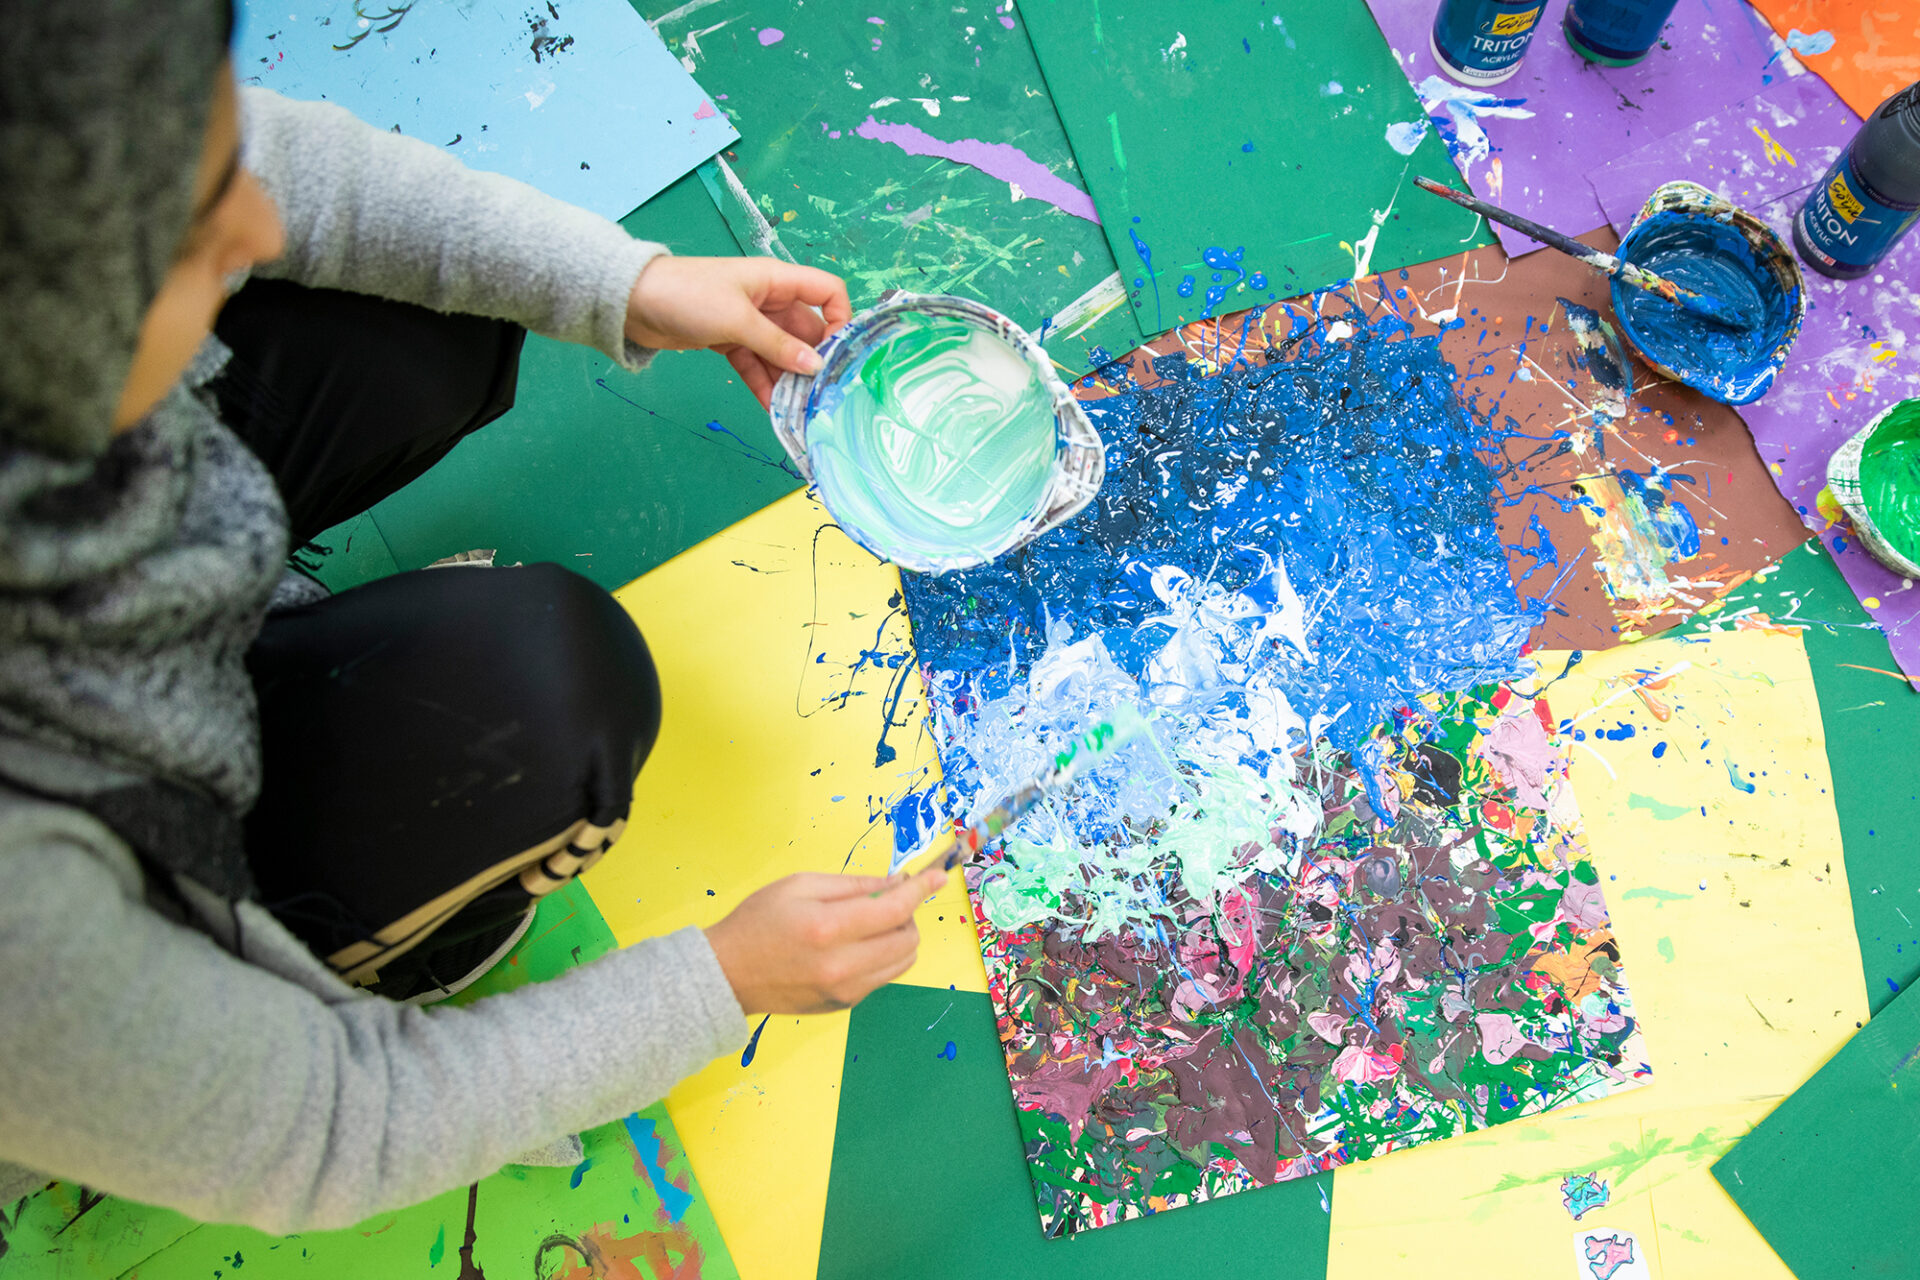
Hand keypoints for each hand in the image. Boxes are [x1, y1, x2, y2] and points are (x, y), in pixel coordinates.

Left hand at [625, 256, 852, 407]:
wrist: (633, 302)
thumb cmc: (688, 296)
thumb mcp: (738, 320)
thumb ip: (778, 345)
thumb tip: (816, 367)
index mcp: (776, 281)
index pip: (826, 292)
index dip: (840, 318)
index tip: (840, 352)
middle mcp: (768, 300)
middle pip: (806, 332)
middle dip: (814, 362)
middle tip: (823, 396)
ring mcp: (749, 323)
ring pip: (781, 354)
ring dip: (789, 380)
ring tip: (800, 410)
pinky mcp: (729, 342)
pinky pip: (756, 365)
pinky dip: (763, 385)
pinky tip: (773, 409)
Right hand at [704, 869, 946, 1014]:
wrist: (727, 975)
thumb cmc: (758, 921)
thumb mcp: (800, 885)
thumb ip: (853, 884)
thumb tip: (897, 883)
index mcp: (829, 929)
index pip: (895, 909)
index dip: (921, 890)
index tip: (937, 878)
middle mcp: (842, 966)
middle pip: (908, 939)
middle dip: (907, 915)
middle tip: (884, 902)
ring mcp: (845, 991)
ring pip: (903, 962)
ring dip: (898, 938)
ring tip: (868, 926)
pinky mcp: (844, 1005)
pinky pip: (883, 977)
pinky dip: (882, 957)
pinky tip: (854, 947)